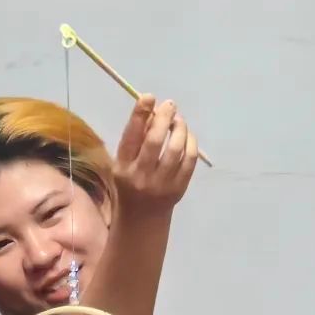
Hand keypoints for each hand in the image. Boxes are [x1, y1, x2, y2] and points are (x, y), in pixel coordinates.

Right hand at [113, 95, 197, 216]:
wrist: (142, 217)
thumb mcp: (124, 163)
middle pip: (154, 141)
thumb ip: (135, 140)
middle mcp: (140, 176)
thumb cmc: (130, 182)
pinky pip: (189, 159)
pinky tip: (187, 135)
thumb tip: (154, 110)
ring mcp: (161, 183)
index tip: (149, 97)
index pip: (131, 137)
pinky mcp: (179, 187)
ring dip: (180, 128)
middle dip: (164, 118)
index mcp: (123, 167)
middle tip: (169, 105)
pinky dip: (190, 142)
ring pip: (175, 148)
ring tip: (178, 120)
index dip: (140, 115)